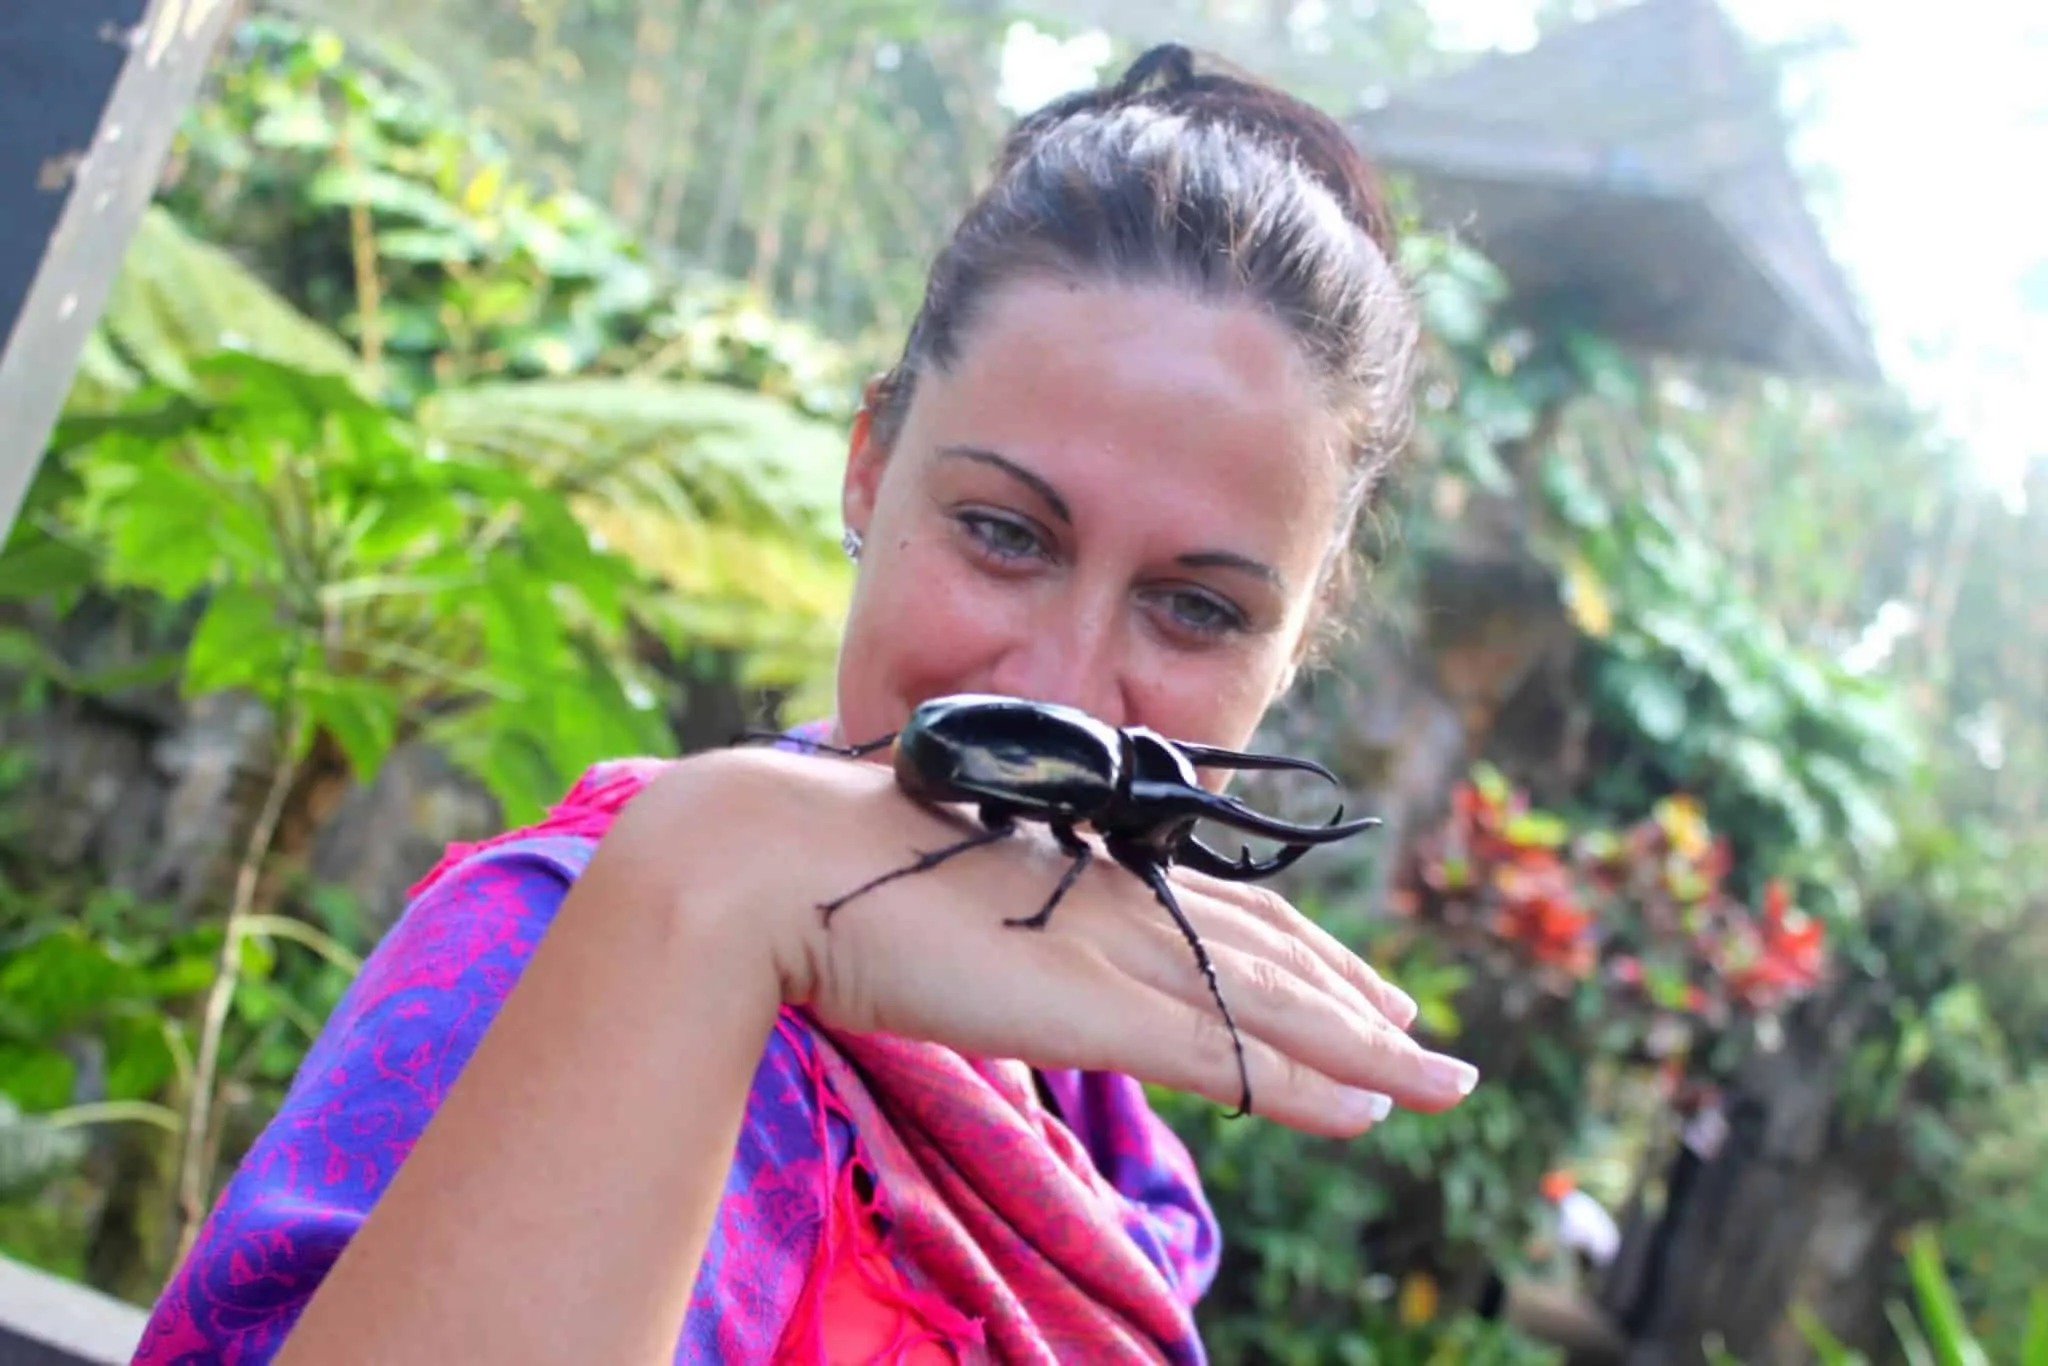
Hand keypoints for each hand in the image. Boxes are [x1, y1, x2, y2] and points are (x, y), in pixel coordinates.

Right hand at [645, 746, 1478, 1137]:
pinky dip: (1307, 1083)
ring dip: (1370, 1052)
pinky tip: (1367, 1108)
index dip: (1300, 953)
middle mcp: (1119, 904)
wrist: (782, 864)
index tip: (1353, 982)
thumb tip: (991, 933)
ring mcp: (1112, 952)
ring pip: (1277, 1009)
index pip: (1223, 918)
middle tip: (1421, 1033)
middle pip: (1272, 958)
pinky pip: (1228, 1054)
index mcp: (1085, 872)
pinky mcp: (1092, 1005)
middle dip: (1357, 1002)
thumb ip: (991, 918)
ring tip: (1439, 1081)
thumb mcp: (938, 896)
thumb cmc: (834, 872)